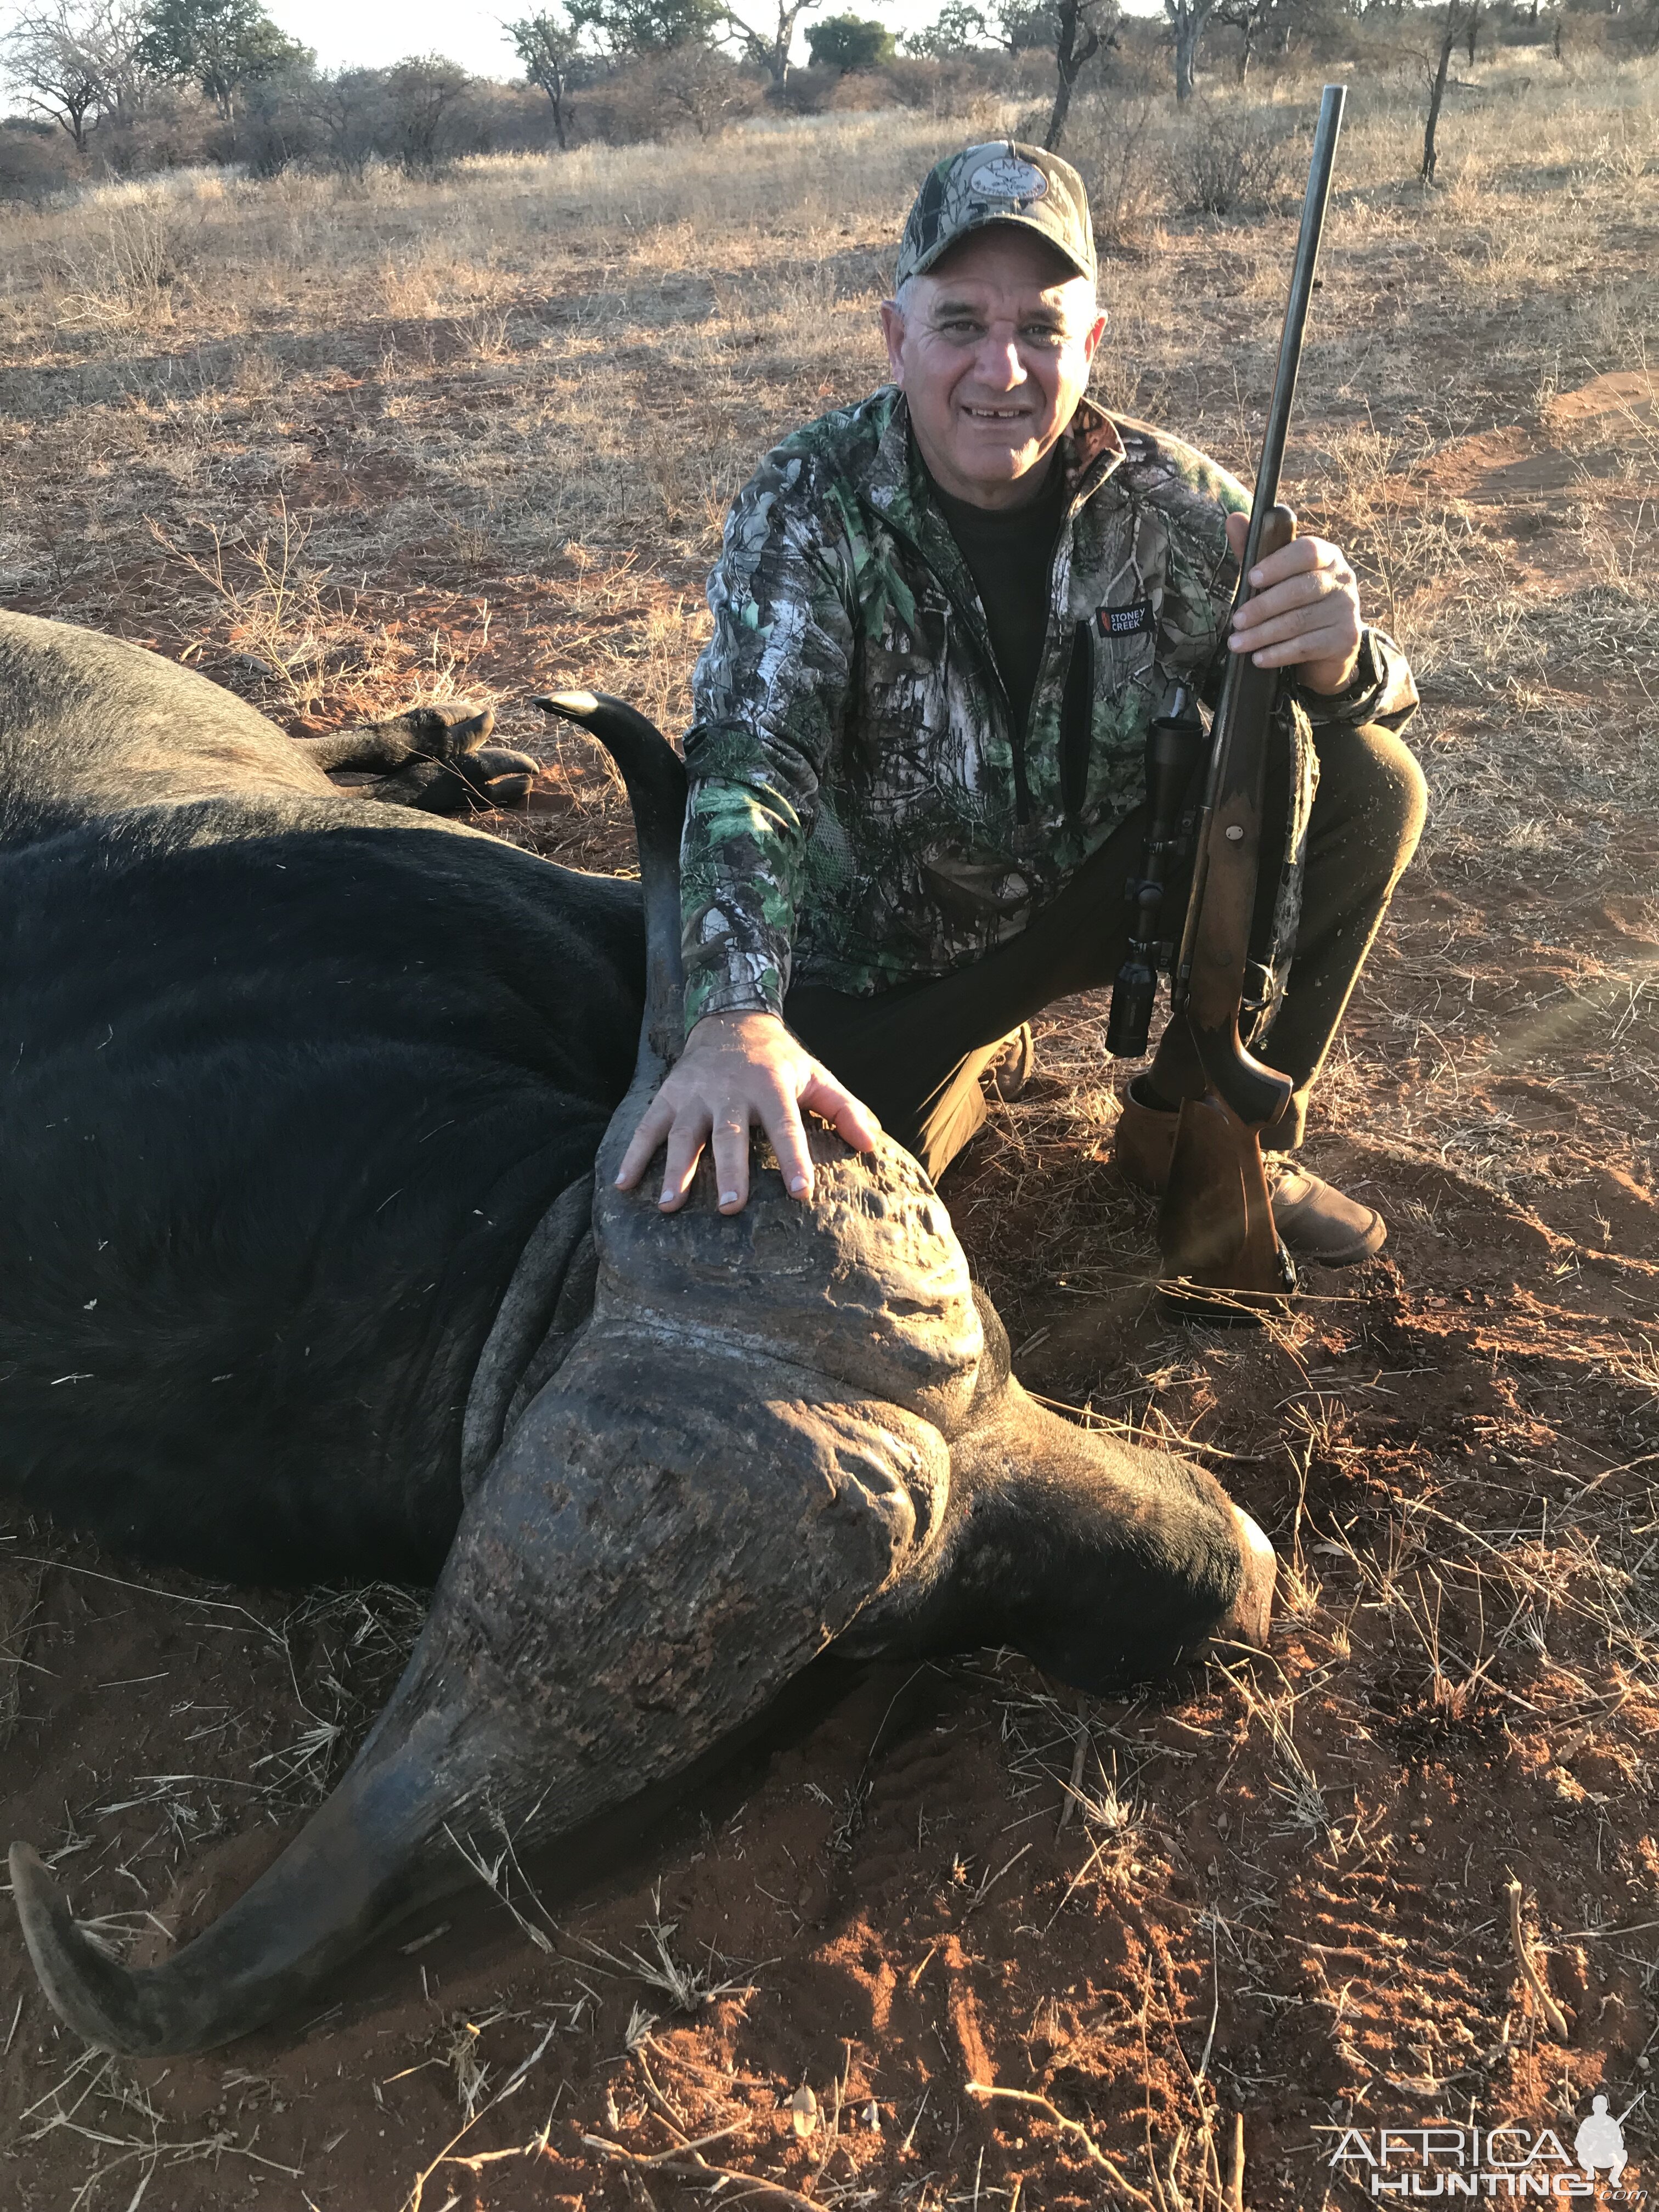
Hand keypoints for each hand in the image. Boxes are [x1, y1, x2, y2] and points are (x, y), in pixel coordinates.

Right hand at [614, 1011, 881, 1214]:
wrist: (730, 1018)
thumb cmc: (780, 1060)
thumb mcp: (815, 1075)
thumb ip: (843, 1109)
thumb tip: (872, 1146)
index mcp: (771, 1087)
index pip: (786, 1126)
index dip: (794, 1159)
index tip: (801, 1193)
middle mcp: (730, 1091)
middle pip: (730, 1135)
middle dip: (730, 1171)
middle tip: (731, 1208)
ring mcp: (695, 1094)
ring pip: (683, 1134)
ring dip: (676, 1170)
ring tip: (669, 1205)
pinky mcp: (668, 1096)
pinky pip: (647, 1127)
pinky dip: (634, 1155)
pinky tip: (624, 1184)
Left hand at [1224, 510, 1362, 695]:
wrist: (1329, 646)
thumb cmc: (1297, 603)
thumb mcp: (1275, 575)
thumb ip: (1255, 550)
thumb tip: (1233, 518)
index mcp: (1327, 556)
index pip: (1308, 550)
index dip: (1279, 563)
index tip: (1251, 578)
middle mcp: (1343, 579)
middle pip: (1301, 589)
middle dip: (1263, 606)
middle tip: (1236, 621)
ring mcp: (1347, 610)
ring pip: (1299, 621)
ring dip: (1263, 634)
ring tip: (1237, 643)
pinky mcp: (1345, 639)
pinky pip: (1306, 646)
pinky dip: (1278, 653)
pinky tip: (1258, 658)